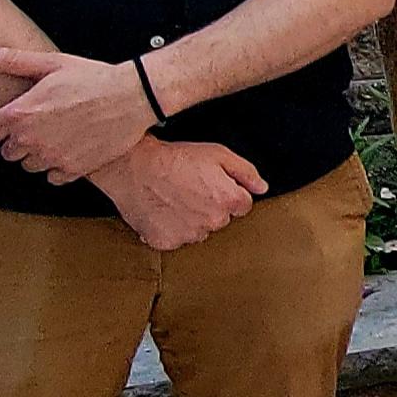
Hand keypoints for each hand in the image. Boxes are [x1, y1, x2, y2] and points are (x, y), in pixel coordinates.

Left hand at [0, 47, 155, 182]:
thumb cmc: (93, 77)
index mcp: (21, 113)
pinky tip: (72, 149)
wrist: (133, 96)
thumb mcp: (51, 63)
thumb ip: (9, 60)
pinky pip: (53, 177)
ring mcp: (52, 156)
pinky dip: (59, 167)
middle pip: (8, 153)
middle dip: (19, 141)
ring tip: (58, 137)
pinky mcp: (73, 169)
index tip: (12, 121)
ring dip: (39, 155)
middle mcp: (31, 139)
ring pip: (30, 166)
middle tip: (41, 125)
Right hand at [88, 138, 266, 251]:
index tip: (211, 184)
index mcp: (229, 201)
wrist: (135, 167)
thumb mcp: (218, 154)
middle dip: (210, 206)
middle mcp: (212, 222)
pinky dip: (170, 228)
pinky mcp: (166, 242)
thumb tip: (261, 187)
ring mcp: (189, 235)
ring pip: (199, 231)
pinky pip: (176, 238)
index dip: (227, 192)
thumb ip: (246, 172)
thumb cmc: (175, 158)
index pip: (242, 206)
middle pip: (221, 219)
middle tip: (190, 188)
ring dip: (191, 219)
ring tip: (174, 198)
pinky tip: (163, 210)